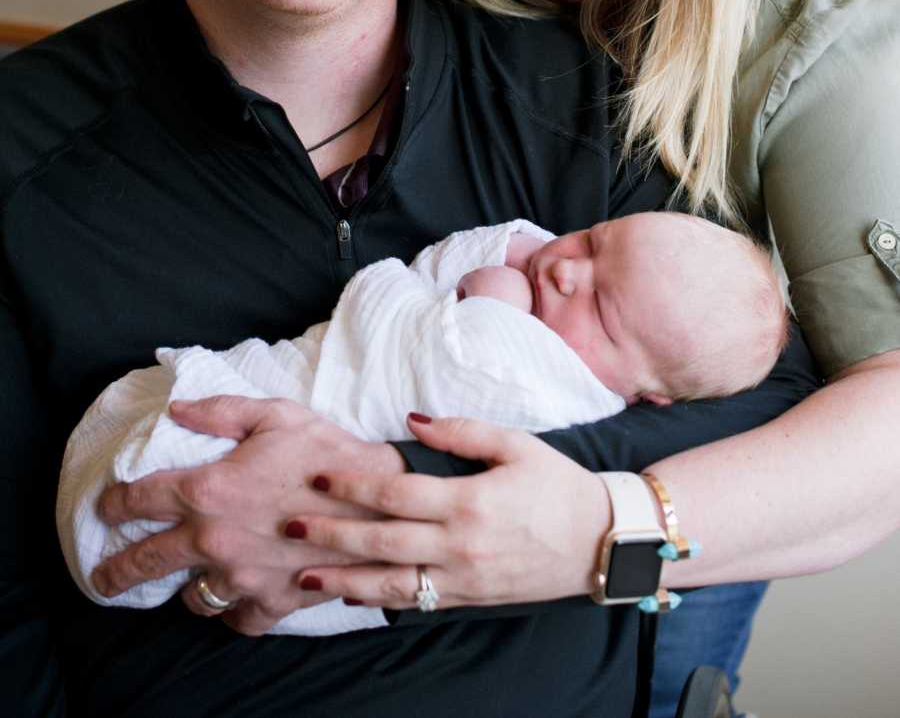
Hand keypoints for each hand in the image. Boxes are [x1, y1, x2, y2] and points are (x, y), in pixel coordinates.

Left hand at [91, 395, 403, 634]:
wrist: (379, 498)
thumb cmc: (327, 450)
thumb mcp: (274, 414)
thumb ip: (219, 411)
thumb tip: (177, 410)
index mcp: (210, 489)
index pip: (141, 499)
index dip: (116, 503)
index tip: (108, 508)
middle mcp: (216, 538)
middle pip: (145, 561)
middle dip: (115, 571)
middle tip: (103, 576)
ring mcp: (242, 575)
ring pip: (191, 597)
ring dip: (185, 588)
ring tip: (184, 581)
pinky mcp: (272, 601)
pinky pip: (236, 619)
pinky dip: (232, 612)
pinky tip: (233, 597)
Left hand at [289, 414, 610, 611]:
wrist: (600, 541)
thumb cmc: (557, 485)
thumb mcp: (515, 444)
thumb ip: (461, 431)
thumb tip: (412, 418)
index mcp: (470, 502)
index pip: (396, 495)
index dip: (352, 487)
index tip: (317, 477)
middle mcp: (461, 545)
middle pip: (382, 541)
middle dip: (331, 534)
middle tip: (289, 524)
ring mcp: (463, 578)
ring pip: (392, 583)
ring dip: (343, 580)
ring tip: (302, 575)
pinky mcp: (469, 598)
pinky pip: (416, 601)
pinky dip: (378, 600)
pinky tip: (350, 595)